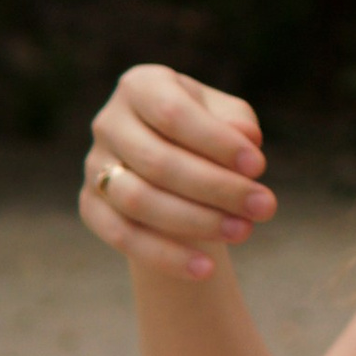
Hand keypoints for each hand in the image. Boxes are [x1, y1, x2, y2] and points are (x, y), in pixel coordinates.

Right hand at [80, 65, 276, 281]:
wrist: (172, 166)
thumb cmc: (207, 132)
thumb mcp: (226, 116)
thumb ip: (237, 122)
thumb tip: (247, 139)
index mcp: (141, 86)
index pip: (174, 113)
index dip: (217, 142)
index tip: (259, 166)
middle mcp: (109, 122)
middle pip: (158, 162)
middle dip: (217, 188)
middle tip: (265, 206)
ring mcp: (93, 165)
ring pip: (138, 201)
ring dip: (195, 222)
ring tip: (244, 232)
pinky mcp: (90, 206)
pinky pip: (122, 236)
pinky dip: (164, 255)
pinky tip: (205, 269)